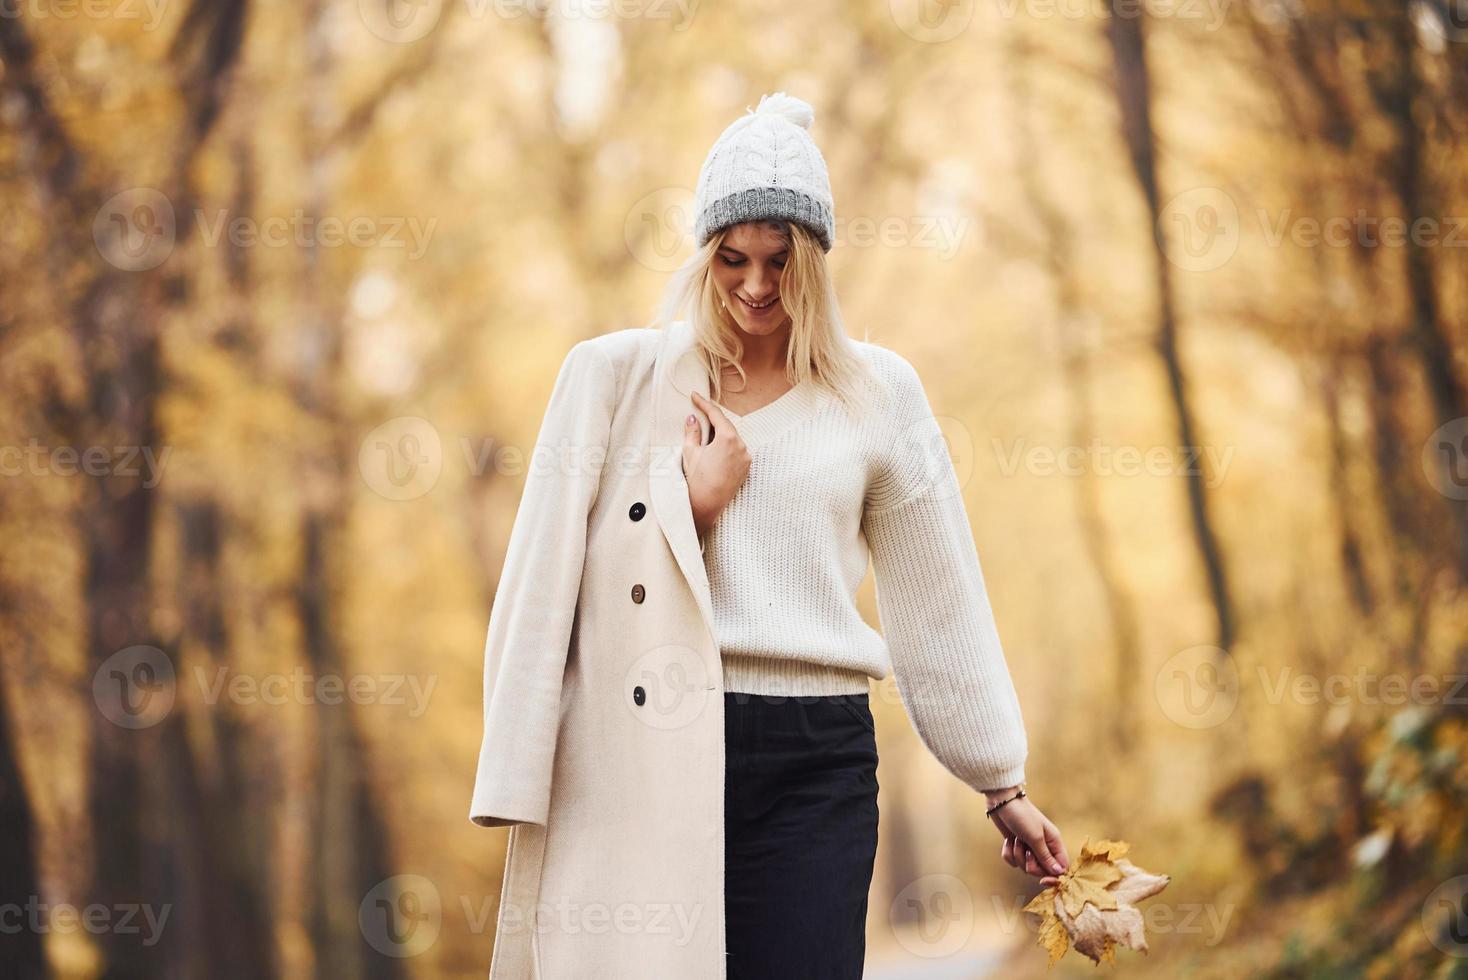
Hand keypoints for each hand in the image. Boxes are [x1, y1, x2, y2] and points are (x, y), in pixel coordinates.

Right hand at [682, 391, 750, 538]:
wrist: (706, 504)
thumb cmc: (697, 478)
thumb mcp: (690, 451)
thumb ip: (692, 432)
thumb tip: (692, 418)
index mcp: (728, 438)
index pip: (716, 414)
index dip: (704, 403)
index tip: (695, 396)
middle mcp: (741, 446)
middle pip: (726, 425)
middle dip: (713, 419)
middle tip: (699, 412)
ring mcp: (746, 457)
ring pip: (732, 438)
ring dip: (720, 433)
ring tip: (706, 432)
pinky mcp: (746, 468)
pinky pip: (737, 450)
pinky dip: (727, 446)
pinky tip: (716, 449)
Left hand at [985, 791, 1069, 887]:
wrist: (1002, 802)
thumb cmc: (1022, 815)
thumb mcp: (1035, 837)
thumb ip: (1046, 857)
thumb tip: (1059, 872)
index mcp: (1054, 842)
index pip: (1061, 866)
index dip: (1053, 876)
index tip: (1042, 880)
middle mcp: (1043, 846)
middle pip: (1041, 870)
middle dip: (1030, 864)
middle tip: (1027, 851)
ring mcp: (1029, 847)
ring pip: (1025, 866)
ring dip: (1018, 856)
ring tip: (1017, 840)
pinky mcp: (1016, 846)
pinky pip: (1012, 861)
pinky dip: (1008, 853)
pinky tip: (1008, 841)